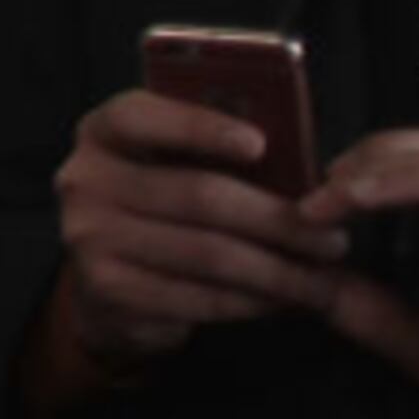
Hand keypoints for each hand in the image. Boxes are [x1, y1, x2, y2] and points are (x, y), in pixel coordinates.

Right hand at [26, 89, 345, 410]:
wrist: (108, 277)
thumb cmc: (166, 205)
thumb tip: (312, 174)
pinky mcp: (107, 290)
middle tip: (333, 240)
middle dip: (278, 220)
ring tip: (322, 279)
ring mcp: (89, 237)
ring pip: (208, 253)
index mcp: (105, 132)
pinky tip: (281, 301)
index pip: (143, 116)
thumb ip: (224, 154)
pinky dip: (250, 302)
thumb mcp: (179, 164)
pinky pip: (196, 298)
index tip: (261, 144)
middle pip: (198, 194)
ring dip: (278, 271)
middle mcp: (85, 180)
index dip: (201, 127)